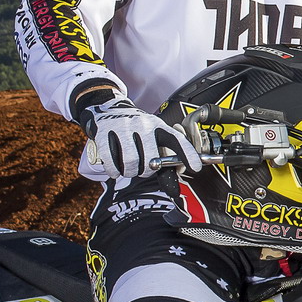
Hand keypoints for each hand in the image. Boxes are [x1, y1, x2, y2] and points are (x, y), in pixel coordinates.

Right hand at [78, 97, 200, 179]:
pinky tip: (116, 169)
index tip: (196, 168)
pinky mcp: (104, 132)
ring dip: (130, 172)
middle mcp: (143, 125)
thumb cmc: (135, 131)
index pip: (177, 140)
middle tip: (142, 169)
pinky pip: (111, 160)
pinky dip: (114, 170)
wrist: (107, 110)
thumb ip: (163, 164)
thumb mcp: (151, 140)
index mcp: (158, 126)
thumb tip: (174, 191)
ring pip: (131, 162)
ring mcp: (123, 127)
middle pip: (150, 159)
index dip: (188, 154)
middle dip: (146, 172)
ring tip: (129, 168)